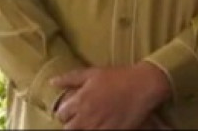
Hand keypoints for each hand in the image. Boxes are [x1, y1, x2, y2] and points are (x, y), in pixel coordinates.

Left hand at [51, 62, 171, 128]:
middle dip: (73, 122)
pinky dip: (99, 130)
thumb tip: (52, 82)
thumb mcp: (94, 73)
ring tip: (95, 120)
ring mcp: (99, 126)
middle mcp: (86, 116)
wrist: (145, 84)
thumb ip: (71, 78)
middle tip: (85, 116)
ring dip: (86, 127)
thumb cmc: (120, 76)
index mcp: (79, 100)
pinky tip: (105, 123)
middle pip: (69, 128)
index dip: (66, 111)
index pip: (60, 114)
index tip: (74, 108)